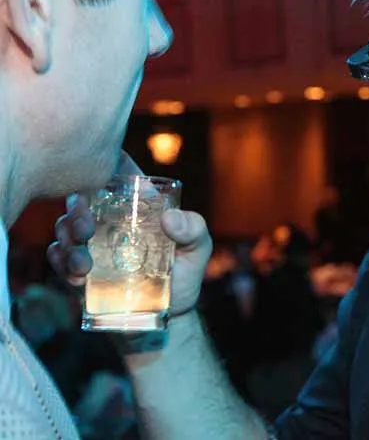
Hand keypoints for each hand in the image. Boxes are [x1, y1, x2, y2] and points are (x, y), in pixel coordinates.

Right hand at [47, 152, 212, 316]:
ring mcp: (92, 241)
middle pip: (81, 199)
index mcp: (138, 204)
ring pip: (64, 227)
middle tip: (86, 230)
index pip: (116, 173)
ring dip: (67, 242)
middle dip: (77, 211)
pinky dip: (61, 263)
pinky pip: (58, 257)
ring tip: (84, 264)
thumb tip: (170, 218)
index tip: (99, 177)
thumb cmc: (183, 273)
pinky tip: (78, 277)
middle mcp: (110, 217)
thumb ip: (193, 230)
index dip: (102, 166)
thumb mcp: (197, 248)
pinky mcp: (78, 266)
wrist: (165, 315)